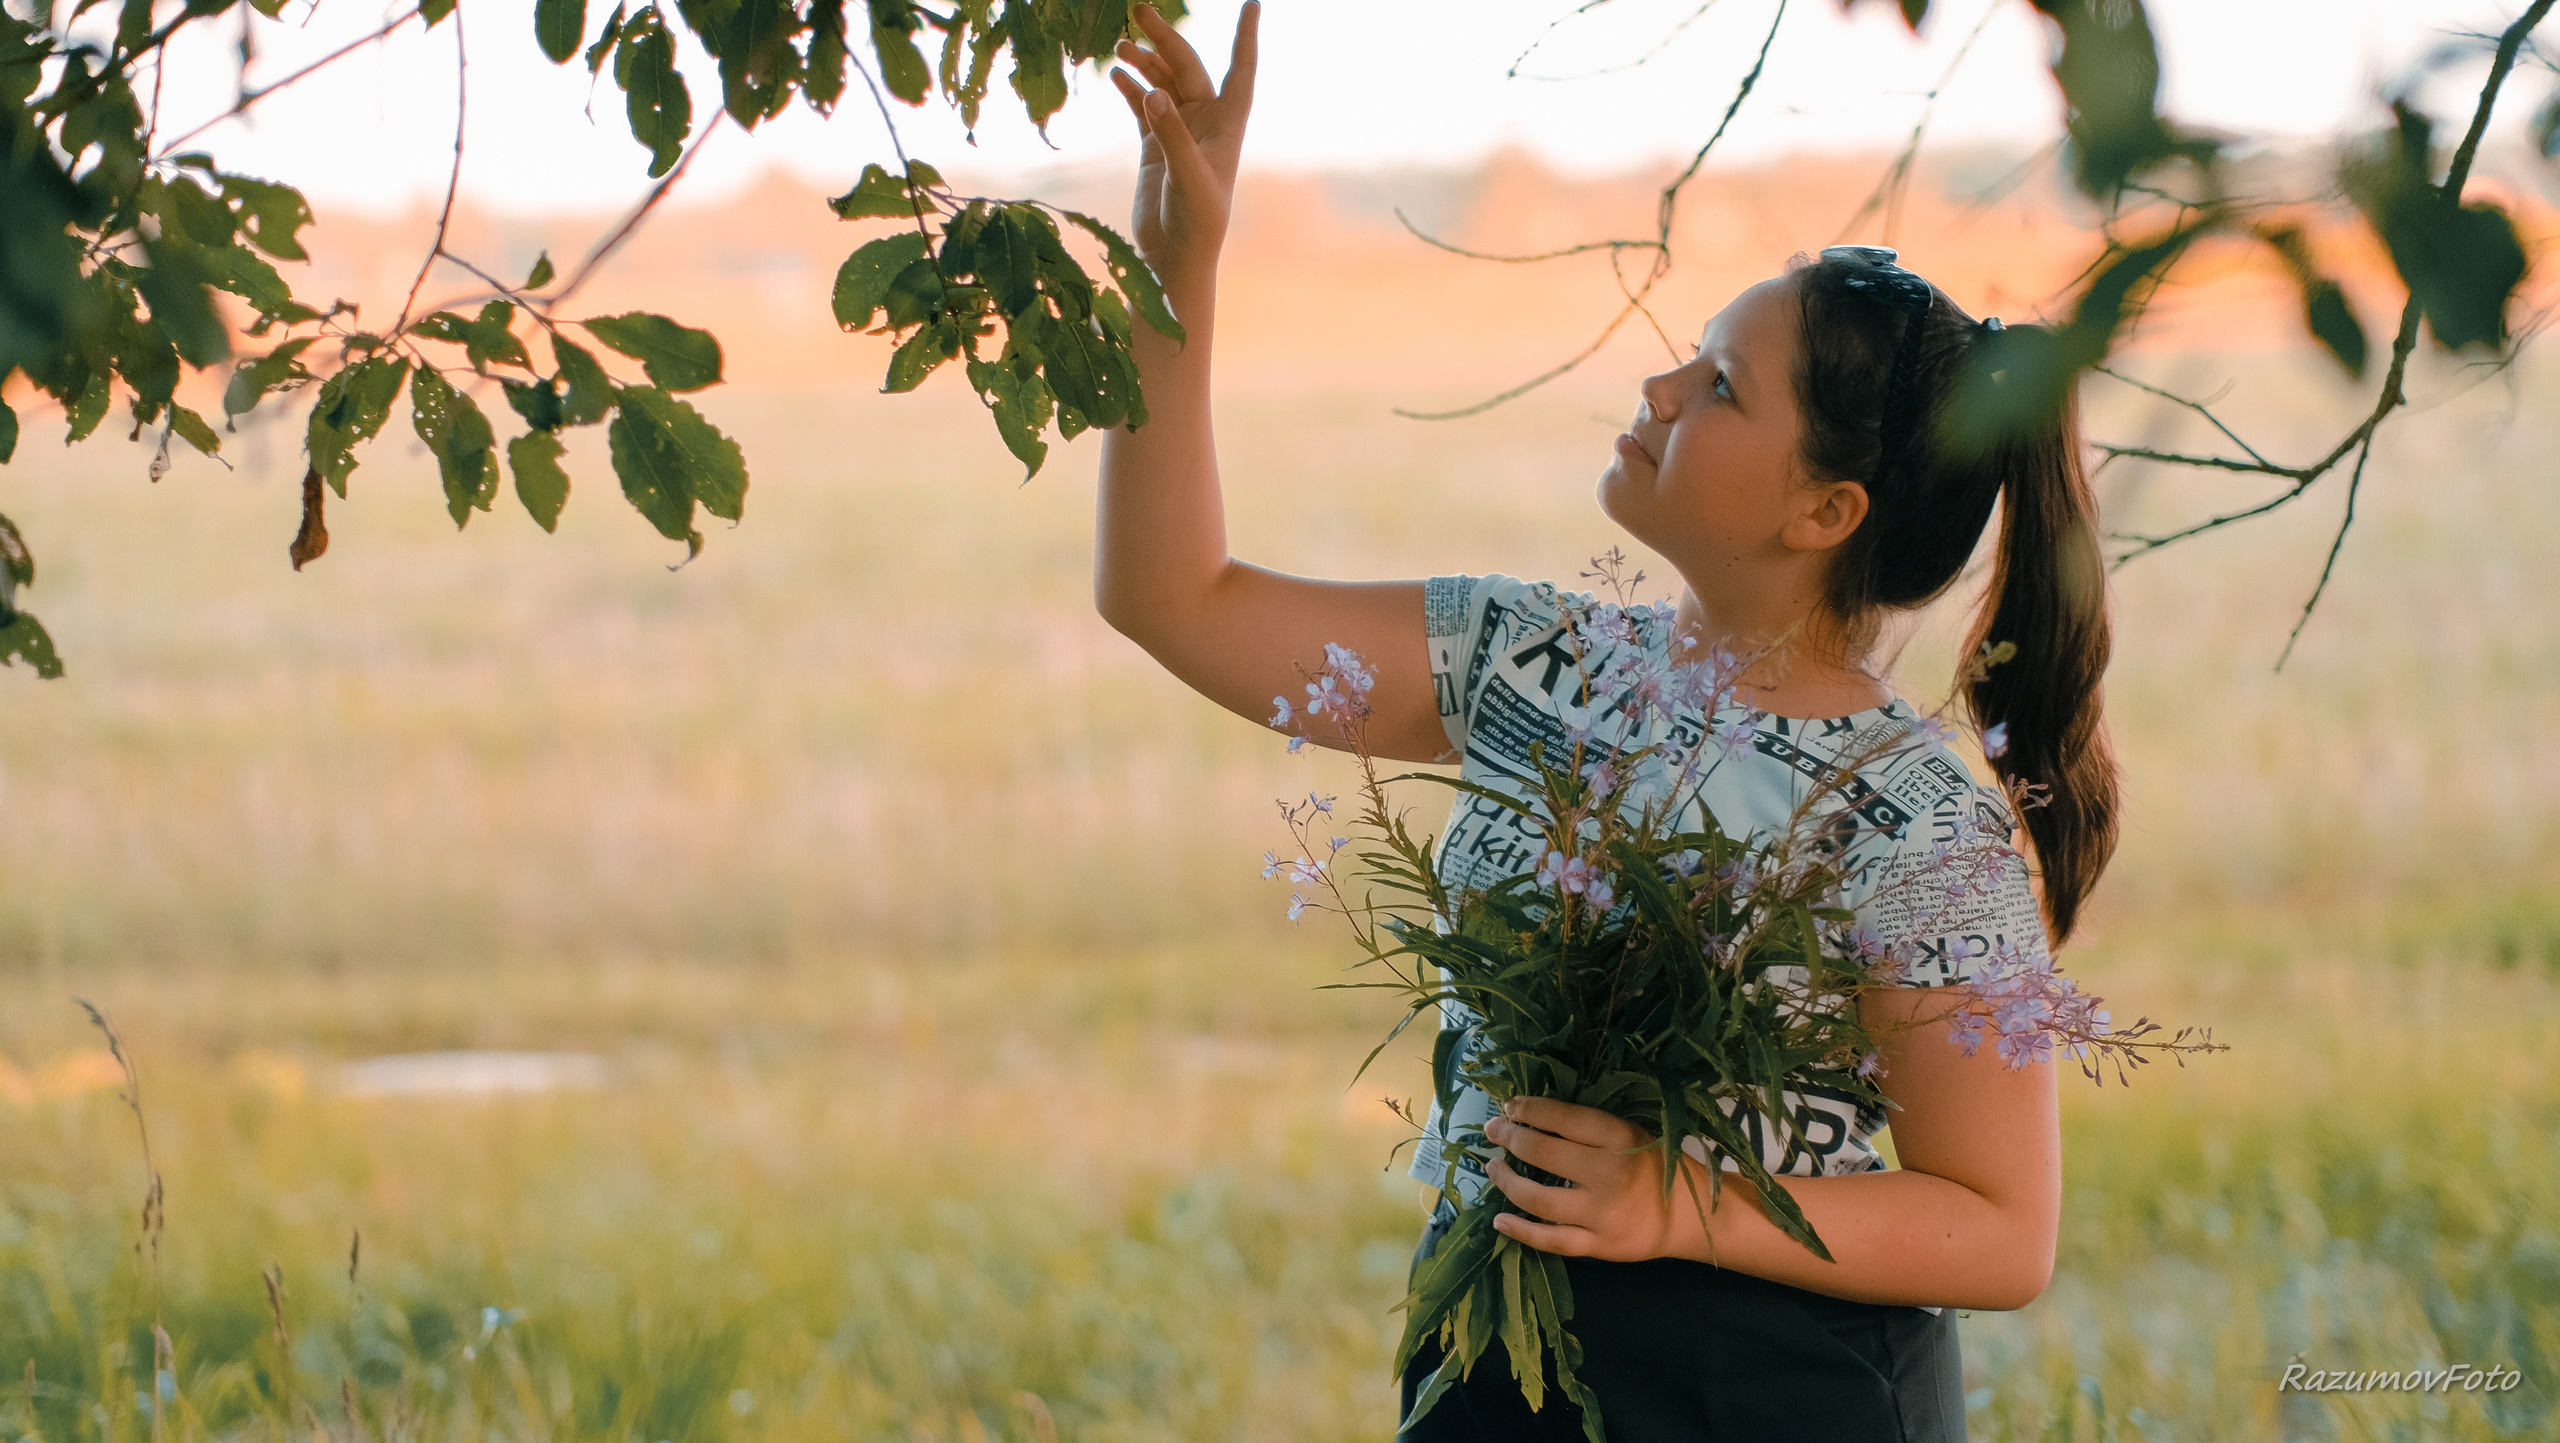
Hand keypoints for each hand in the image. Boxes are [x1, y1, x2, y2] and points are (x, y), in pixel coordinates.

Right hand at [1108, 1, 1258, 284]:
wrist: (1176, 258)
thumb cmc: (1197, 222)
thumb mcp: (1188, 177)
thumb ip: (1172, 135)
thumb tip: (1154, 92)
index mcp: (1227, 124)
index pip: (1241, 70)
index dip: (1246, 36)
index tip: (1252, 3)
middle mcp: (1206, 122)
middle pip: (1187, 66)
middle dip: (1165, 38)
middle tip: (1139, 11)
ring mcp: (1179, 130)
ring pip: (1162, 82)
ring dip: (1142, 62)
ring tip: (1120, 46)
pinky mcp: (1155, 145)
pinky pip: (1141, 105)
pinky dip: (1130, 87)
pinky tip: (1114, 73)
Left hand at [1484, 1096, 1723, 1262]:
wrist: (1689, 1217)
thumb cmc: (1654, 1166)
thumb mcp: (1631, 1134)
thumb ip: (1588, 1128)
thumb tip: (1529, 1115)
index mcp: (1620, 1138)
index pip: (1563, 1118)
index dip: (1530, 1110)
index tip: (1509, 1107)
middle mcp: (1609, 1174)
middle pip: (1544, 1152)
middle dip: (1511, 1138)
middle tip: (1493, 1131)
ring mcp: (1602, 1214)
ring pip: (1539, 1199)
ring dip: (1507, 1181)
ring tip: (1493, 1167)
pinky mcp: (1598, 1246)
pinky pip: (1550, 1241)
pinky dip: (1520, 1231)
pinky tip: (1499, 1220)